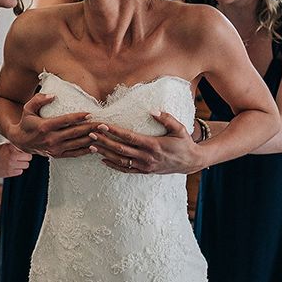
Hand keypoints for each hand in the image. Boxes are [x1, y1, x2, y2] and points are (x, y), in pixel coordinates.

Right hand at [0, 142, 31, 177]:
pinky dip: (17, 170)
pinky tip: (11, 167)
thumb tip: (25, 146)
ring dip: (22, 164)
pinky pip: (20, 172)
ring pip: (26, 165)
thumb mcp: (2, 146)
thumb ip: (13, 146)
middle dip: (25, 157)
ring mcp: (11, 165)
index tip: (23, 151)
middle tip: (20, 157)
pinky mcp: (9, 173)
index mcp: (11, 148)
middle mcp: (12, 156)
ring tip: (15, 162)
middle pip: (29, 158)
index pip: (26, 149)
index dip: (25, 150)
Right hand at [8, 93, 98, 157]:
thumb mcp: (27, 108)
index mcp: (44, 126)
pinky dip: (85, 151)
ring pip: (76, 144)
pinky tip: (95, 147)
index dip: (78, 117)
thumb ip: (39, 99)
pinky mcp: (57, 155)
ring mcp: (54, 149)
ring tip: (103, 134)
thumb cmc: (26, 122)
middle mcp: (50, 139)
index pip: (64, 121)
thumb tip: (53, 95)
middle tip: (103, 124)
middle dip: (90, 128)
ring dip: (91, 139)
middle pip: (74, 133)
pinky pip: (74, 154)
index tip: (90, 113)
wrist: (20, 142)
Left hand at [88, 111, 204, 174]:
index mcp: (153, 145)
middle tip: (91, 134)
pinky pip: (126, 170)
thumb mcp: (179, 128)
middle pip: (120, 149)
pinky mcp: (145, 171)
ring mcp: (145, 166)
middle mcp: (147, 157)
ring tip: (92, 147)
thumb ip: (166, 119)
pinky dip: (114, 165)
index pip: (129, 137)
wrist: (190, 162)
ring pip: (120, 161)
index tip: (102, 125)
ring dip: (105, 154)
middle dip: (104, 141)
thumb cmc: (184, 143)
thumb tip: (152, 110)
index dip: (114, 131)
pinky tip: (103, 160)